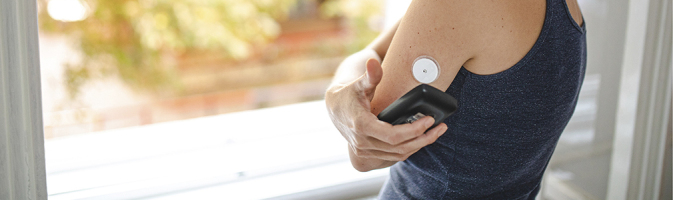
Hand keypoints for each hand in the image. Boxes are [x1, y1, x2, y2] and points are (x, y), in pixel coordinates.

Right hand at [325, 58, 447, 164]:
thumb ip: (370, 75)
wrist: (335, 109)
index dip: (414, 129)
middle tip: (440, 127)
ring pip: (399, 155)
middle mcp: (363, 143)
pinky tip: (421, 139)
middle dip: (424, 138)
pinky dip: (410, 149)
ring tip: (435, 133)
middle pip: (400, 148)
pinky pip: (394, 157)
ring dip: (420, 145)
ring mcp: (365, 151)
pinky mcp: (369, 156)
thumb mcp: (359, 84)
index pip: (394, 135)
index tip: (430, 119)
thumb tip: (373, 62)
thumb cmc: (349, 94)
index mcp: (362, 126)